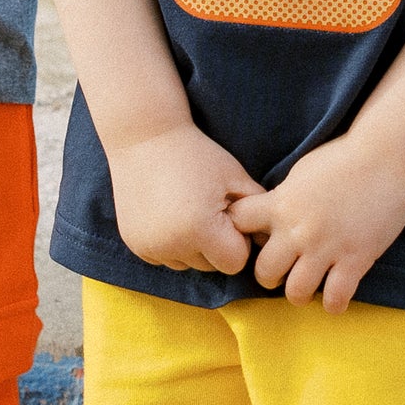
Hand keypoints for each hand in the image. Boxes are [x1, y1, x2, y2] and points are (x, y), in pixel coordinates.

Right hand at [109, 125, 262, 277]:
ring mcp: (149, 248)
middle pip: (211, 266)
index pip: (235, 262)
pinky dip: (171, 243)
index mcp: (200, 230)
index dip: (239, 240)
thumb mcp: (235, 177)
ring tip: (187, 209)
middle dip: (216, 245)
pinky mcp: (135, 245)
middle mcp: (171, 245)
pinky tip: (169, 214)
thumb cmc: (196, 154)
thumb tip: (270, 239)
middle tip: (208, 207)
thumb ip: (257, 211)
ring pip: (187, 263)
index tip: (230, 213)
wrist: (143, 137)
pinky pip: (165, 257)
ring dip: (193, 246)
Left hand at [229, 135, 404, 311]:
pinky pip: (335, 299)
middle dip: (270, 275)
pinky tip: (336, 293)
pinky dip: (333, 303)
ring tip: (308, 286)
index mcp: (281, 204)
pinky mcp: (354, 261)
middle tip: (283, 271)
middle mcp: (298, 231)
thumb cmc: (345, 158)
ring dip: (299, 293)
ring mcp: (326, 249)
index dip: (241, 231)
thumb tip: (269, 218)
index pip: (238, 223)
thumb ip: (283, 198)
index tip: (255, 236)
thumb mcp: (302, 173)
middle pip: (264, 272)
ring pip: (296, 293)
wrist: (388, 159)